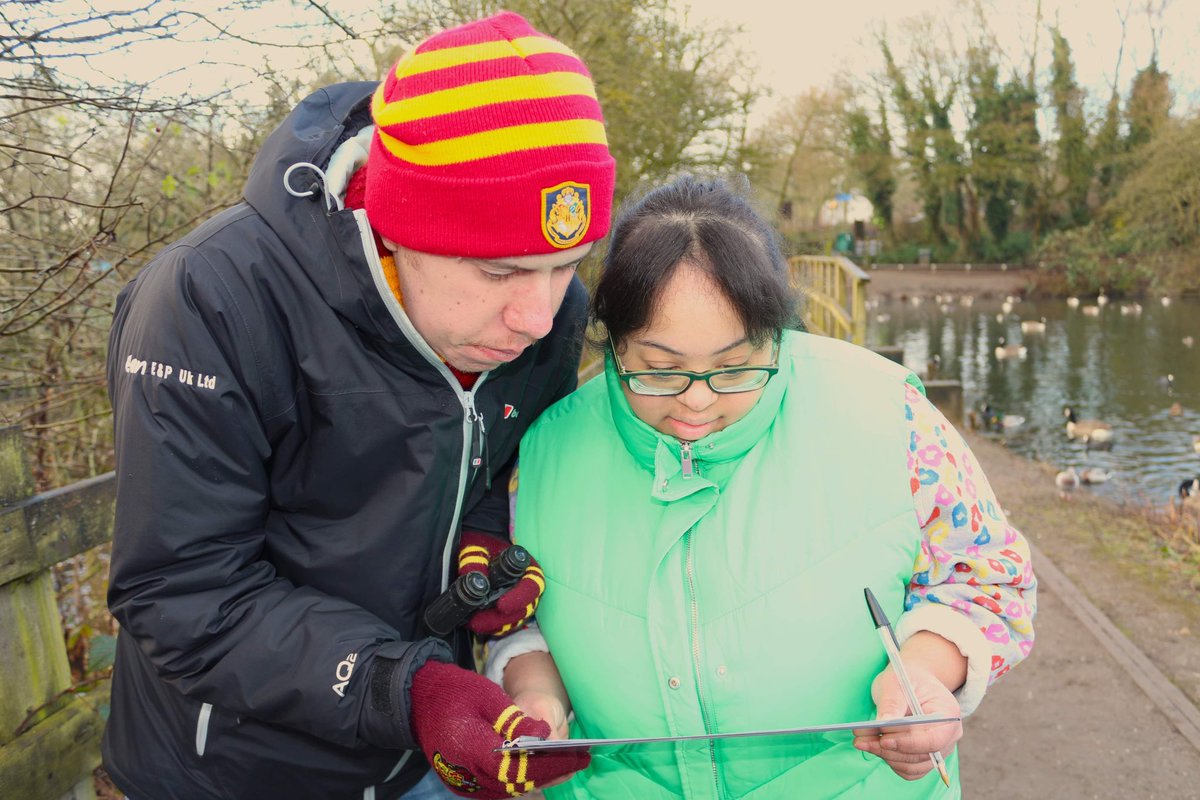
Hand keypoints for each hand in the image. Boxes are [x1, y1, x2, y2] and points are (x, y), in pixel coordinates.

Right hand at [410, 661, 588, 798]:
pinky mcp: (460, 783)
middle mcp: (464, 772)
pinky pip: (495, 789)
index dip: (552, 764)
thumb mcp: (487, 695)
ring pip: (507, 789)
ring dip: (537, 779)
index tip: (579, 757)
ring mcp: (460, 782)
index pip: (520, 766)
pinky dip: (518, 781)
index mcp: (470, 747)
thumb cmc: (452, 691)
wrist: (417, 699)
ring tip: (565, 765)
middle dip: (550, 773)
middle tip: (578, 762)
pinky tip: (538, 770)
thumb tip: (545, 735)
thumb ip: (515, 719)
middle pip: (516, 782)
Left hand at [458, 530, 544, 636]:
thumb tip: (476, 581)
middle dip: (501, 619)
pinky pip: (507, 625)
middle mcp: (527, 586)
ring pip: (515, 619)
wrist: (478, 550)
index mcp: (527, 568)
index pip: (533, 585)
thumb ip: (476, 561)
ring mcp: (520, 600)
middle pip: (524, 609)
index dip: (520, 597)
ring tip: (474, 623)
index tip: (501, 606)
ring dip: (495, 625)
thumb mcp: (476, 548)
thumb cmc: (482, 546)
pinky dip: (493, 627)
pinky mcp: (509, 611)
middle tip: (478, 621)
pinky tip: (478, 625)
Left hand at [852, 661, 962, 780]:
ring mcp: (939, 751)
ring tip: (861, 740)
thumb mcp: (896, 682)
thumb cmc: (906, 679)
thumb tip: (883, 724)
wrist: (912, 682)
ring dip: (884, 755)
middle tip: (859, 739)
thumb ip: (891, 704)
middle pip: (920, 755)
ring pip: (911, 766)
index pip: (933, 739)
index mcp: (948, 714)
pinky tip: (873, 746)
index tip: (883, 740)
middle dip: (888, 749)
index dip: (908, 742)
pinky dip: (889, 760)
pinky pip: (907, 770)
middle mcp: (949, 737)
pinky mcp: (925, 758)